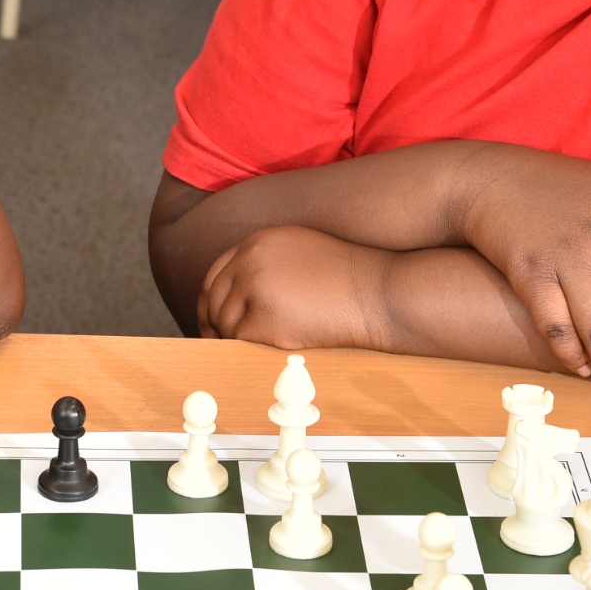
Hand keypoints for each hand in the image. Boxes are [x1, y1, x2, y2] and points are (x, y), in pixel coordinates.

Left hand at [198, 225, 397, 349]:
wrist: (379, 293)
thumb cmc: (347, 279)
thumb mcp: (300, 252)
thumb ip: (263, 264)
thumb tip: (234, 295)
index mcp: (257, 241)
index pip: (216, 274)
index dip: (211, 301)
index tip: (213, 320)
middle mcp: (250, 260)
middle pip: (213, 300)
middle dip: (215, 325)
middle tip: (223, 343)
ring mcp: (256, 288)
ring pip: (225, 323)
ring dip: (237, 338)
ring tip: (261, 344)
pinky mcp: (265, 319)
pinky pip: (241, 340)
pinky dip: (251, 348)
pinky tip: (272, 347)